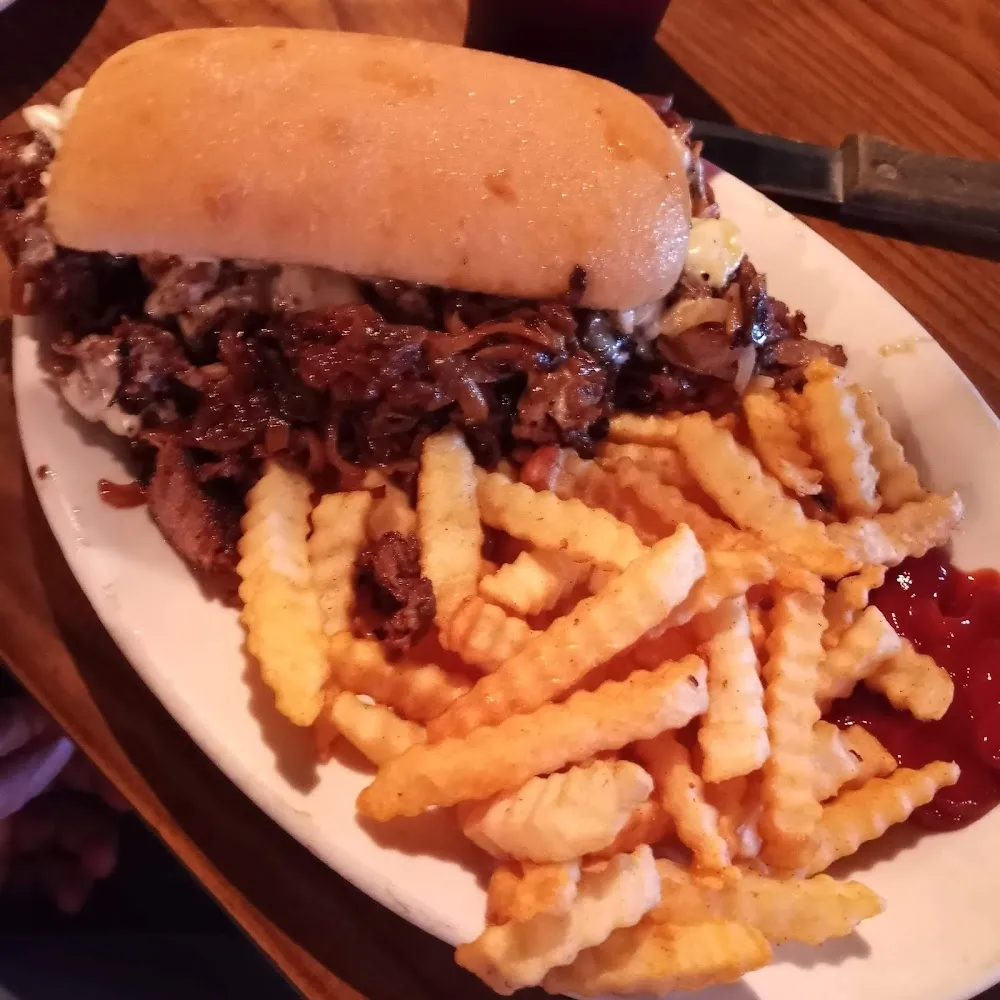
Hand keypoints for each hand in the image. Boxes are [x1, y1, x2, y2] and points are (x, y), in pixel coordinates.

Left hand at [0, 696, 127, 912]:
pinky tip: (73, 897)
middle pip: (57, 773)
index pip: (37, 725)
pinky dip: (64, 878)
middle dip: (95, 794)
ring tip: (99, 870)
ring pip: (58, 823)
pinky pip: (42, 867)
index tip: (122, 755)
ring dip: (88, 843)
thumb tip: (64, 738)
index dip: (82, 736)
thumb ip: (15, 770)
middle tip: (129, 811)